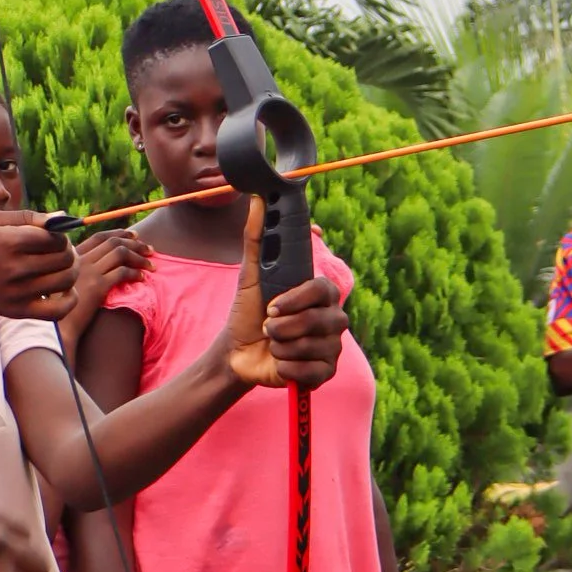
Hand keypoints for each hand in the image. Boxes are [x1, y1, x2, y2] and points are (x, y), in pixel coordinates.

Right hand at [0, 207, 77, 323]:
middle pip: (64, 258)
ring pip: (65, 281)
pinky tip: (63, 290)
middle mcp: (16, 269)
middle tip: (58, 248)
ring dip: (70, 270)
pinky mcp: (16, 311)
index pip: (55, 237)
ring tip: (60, 265)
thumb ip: (26, 216)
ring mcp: (18, 293)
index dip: (60, 233)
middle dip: (68, 250)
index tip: (51, 234)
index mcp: (9, 242)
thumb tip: (60, 216)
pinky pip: (56, 311)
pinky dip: (68, 300)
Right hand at [60, 229, 152, 348]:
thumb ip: (80, 270)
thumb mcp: (65, 283)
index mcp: (72, 256)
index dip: (119, 234)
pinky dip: (135, 273)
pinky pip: (122, 272)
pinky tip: (142, 279)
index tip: (133, 236)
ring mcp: (88, 272)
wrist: (57, 328)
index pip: (99, 237)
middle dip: (135, 243)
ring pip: (120, 253)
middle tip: (149, 248)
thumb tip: (101, 262)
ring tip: (151, 264)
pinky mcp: (97, 286)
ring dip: (139, 257)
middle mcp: (80, 259)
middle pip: (112, 242)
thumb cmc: (62, 309)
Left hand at [224, 207, 346, 389]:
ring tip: (273, 344)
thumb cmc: (248, 311)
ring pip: (314, 347)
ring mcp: (332, 345)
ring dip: (283, 348)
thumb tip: (256, 199)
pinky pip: (313, 371)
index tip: (271, 307)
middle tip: (268, 328)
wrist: (238, 351)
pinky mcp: (326, 372)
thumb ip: (255, 238)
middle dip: (284, 327)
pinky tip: (281, 363)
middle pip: (320, 321)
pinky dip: (289, 369)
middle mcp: (333, 317)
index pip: (323, 290)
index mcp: (320, 293)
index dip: (297, 300)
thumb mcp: (249, 274)